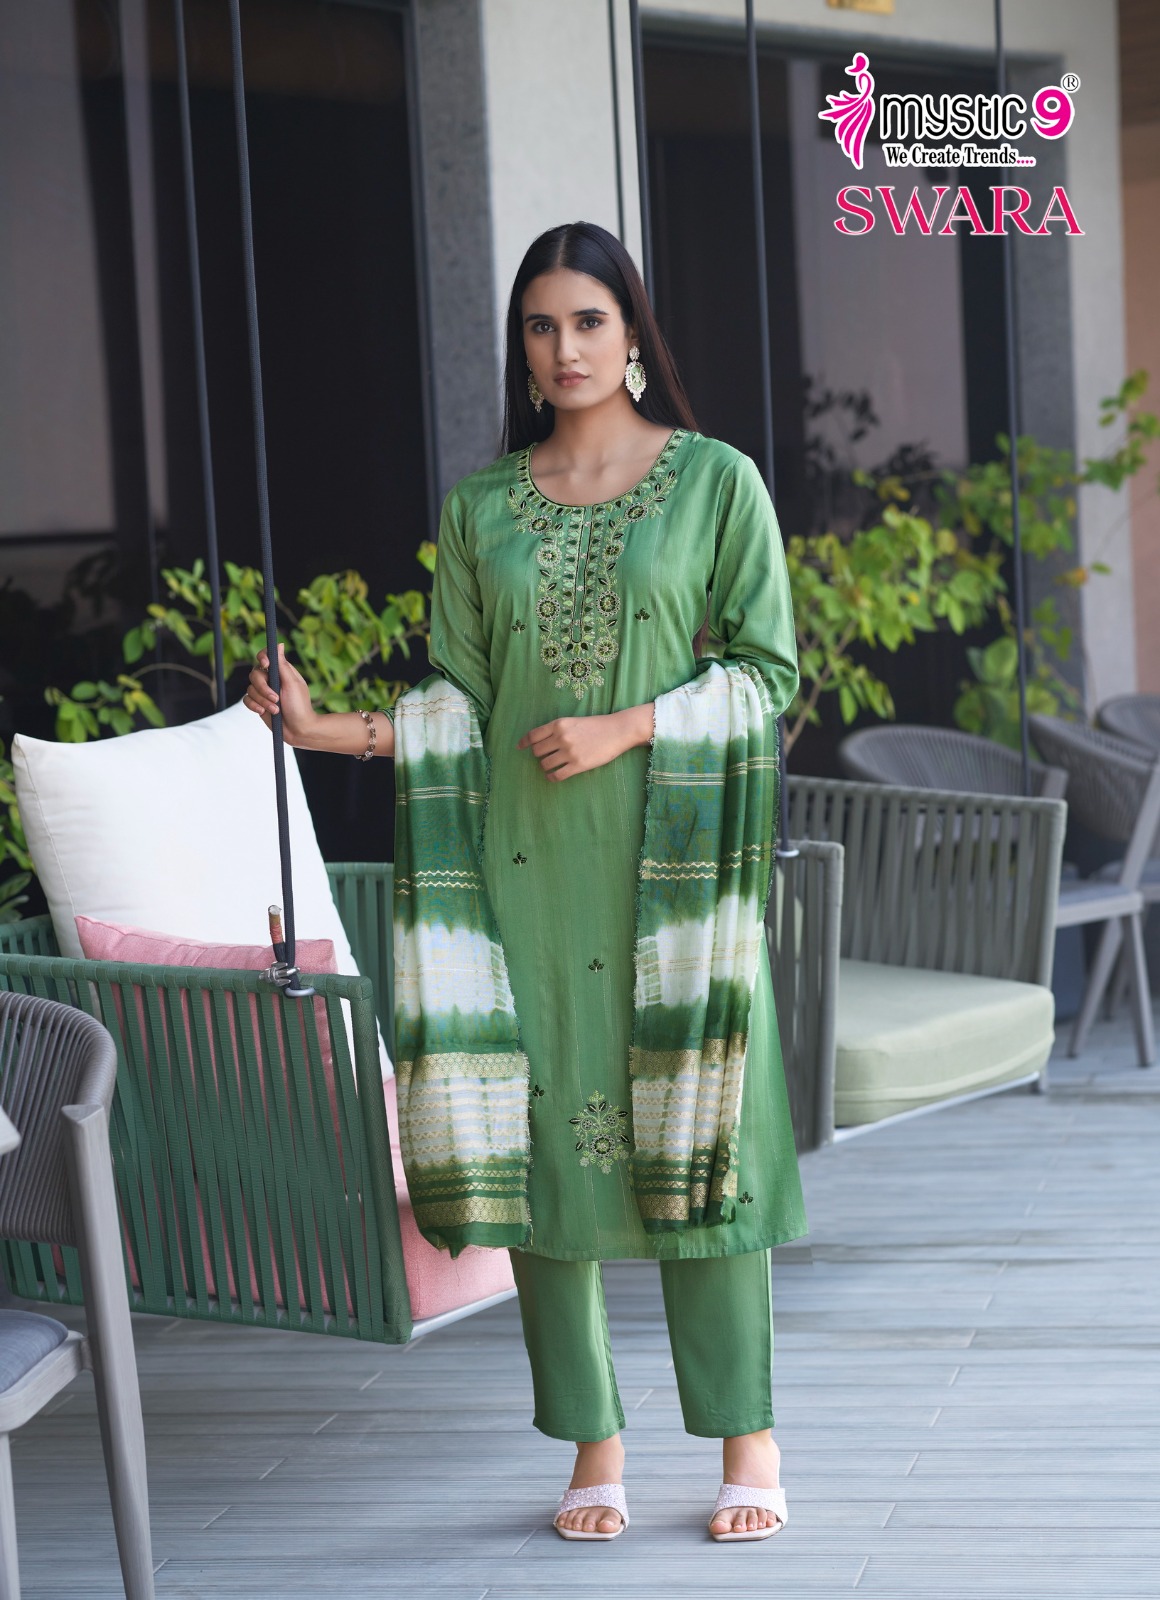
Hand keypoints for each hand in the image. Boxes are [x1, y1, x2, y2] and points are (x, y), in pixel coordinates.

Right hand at [242, 645, 318, 745]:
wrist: (299, 730)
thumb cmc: (300, 706)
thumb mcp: (292, 683)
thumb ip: (282, 665)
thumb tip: (279, 644)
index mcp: (281, 671)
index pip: (266, 657)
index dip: (262, 657)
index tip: (265, 663)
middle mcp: (271, 679)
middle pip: (255, 674)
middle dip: (263, 688)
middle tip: (276, 698)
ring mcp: (263, 692)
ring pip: (250, 689)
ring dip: (262, 700)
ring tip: (276, 710)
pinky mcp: (258, 703)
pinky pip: (246, 700)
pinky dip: (254, 706)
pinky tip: (264, 712)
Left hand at [518, 705, 652, 780]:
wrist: (617, 731)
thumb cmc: (597, 725)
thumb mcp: (574, 721)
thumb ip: (557, 730)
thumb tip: (540, 742)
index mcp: (559, 724)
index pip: (533, 735)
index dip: (524, 742)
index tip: (519, 747)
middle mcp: (561, 738)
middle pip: (537, 751)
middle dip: (539, 755)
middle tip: (546, 756)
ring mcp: (569, 752)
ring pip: (545, 764)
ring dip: (545, 767)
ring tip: (551, 766)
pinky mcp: (578, 765)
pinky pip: (557, 775)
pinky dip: (552, 777)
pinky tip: (553, 776)